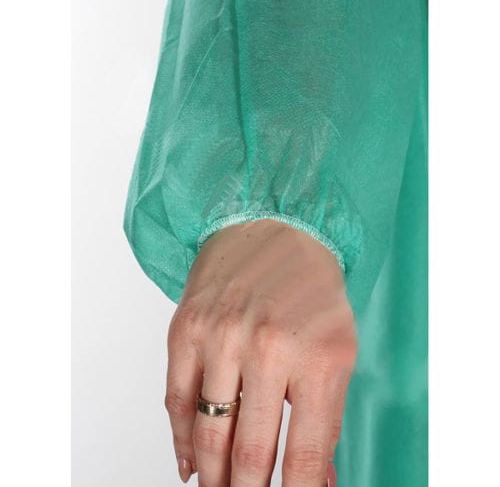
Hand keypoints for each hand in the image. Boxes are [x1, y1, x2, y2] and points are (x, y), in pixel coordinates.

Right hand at [165, 219, 356, 485]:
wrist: (274, 230)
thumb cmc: (311, 292)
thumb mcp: (340, 350)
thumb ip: (325, 417)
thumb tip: (316, 480)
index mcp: (317, 358)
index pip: (304, 455)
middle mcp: (266, 348)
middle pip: (249, 453)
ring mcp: (220, 337)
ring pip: (208, 434)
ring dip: (211, 477)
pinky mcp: (186, 329)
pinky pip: (176, 400)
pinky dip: (181, 440)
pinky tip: (189, 462)